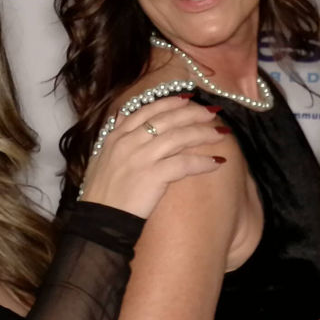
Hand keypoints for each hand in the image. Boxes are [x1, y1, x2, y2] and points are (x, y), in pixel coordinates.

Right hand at [79, 95, 225, 219]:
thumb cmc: (102, 193)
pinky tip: (216, 163)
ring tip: (220, 134)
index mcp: (117, 136)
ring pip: (178, 137)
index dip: (170, 103)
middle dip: (192, 113)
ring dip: (202, 133)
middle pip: (167, 120)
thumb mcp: (100, 157)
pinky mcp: (152, 176)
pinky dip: (202, 162)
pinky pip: (184, 164)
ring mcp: (141, 158)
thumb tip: (122, 116)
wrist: (99, 220)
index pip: (147, 111)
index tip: (188, 100)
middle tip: (212, 113)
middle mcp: (129, 142)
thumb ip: (114, 135)